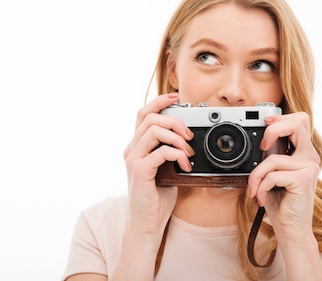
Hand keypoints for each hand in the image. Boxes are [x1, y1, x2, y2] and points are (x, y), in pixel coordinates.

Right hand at [123, 93, 194, 236]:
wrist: (147, 223)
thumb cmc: (157, 198)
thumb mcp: (166, 169)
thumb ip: (170, 151)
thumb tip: (188, 138)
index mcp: (136, 146)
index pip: (143, 113)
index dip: (159, 101)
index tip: (176, 98)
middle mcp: (131, 149)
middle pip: (150, 117)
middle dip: (175, 121)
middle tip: (189, 136)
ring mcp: (133, 158)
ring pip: (155, 130)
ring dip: (178, 139)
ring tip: (189, 153)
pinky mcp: (139, 170)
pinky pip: (161, 151)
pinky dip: (178, 155)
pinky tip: (186, 166)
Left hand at [246, 112, 320, 240]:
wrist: (290, 228)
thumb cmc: (280, 202)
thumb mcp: (272, 173)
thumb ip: (271, 155)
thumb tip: (261, 139)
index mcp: (304, 153)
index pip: (300, 121)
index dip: (282, 117)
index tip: (266, 122)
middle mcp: (310, 157)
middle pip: (296, 123)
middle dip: (272, 131)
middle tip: (262, 148)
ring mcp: (309, 167)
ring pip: (272, 158)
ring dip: (256, 176)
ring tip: (256, 190)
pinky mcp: (303, 179)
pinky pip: (272, 175)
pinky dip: (262, 187)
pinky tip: (263, 198)